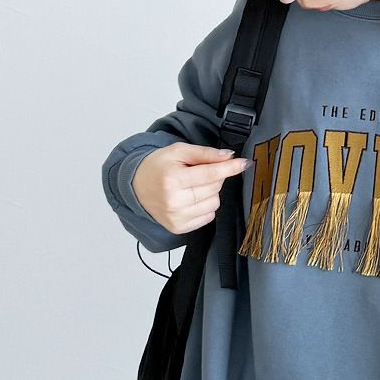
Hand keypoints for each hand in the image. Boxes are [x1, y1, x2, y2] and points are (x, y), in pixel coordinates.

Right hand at [133, 142, 252, 234]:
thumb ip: (204, 153)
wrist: (136, 187)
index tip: (244, 163)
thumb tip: (228, 157)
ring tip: (194, 186)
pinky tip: (191, 199)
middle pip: (214, 188)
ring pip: (214, 203)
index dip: (230, 168)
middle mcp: (174, 201)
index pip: (210, 174)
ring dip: (210, 193)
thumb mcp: (177, 151)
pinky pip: (208, 217)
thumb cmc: (157, 167)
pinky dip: (205, 206)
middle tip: (200, 172)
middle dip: (215, 177)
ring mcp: (176, 217)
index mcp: (172, 179)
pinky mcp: (179, 228)